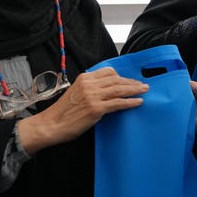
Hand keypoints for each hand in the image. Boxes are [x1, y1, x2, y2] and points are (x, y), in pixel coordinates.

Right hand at [17, 67, 147, 153]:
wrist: (51, 124)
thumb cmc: (63, 112)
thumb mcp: (76, 92)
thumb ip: (90, 88)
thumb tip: (106, 91)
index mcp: (84, 78)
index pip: (108, 72)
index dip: (121, 76)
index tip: (129, 80)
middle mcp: (89, 84)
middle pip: (116, 80)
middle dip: (131, 82)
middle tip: (143, 85)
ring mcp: (93, 96)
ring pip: (119, 89)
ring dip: (135, 90)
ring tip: (144, 91)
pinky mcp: (96, 109)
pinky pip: (118, 103)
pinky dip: (130, 102)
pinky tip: (138, 102)